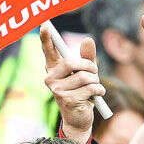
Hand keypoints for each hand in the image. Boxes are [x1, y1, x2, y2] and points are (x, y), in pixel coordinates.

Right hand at [40, 25, 104, 143]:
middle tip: (94, 72)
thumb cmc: (81, 92)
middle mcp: (51, 78)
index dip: (46, 39)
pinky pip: (90, 88)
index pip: (49, 51)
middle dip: (88, 66)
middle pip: (71, 62)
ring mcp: (57, 90)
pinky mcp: (67, 100)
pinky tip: (96, 96)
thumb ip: (87, 56)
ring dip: (95, 81)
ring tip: (94, 88)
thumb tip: (88, 39)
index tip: (45, 25)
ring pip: (84, 77)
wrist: (79, 118)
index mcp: (53, 69)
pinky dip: (98, 90)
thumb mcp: (85, 72)